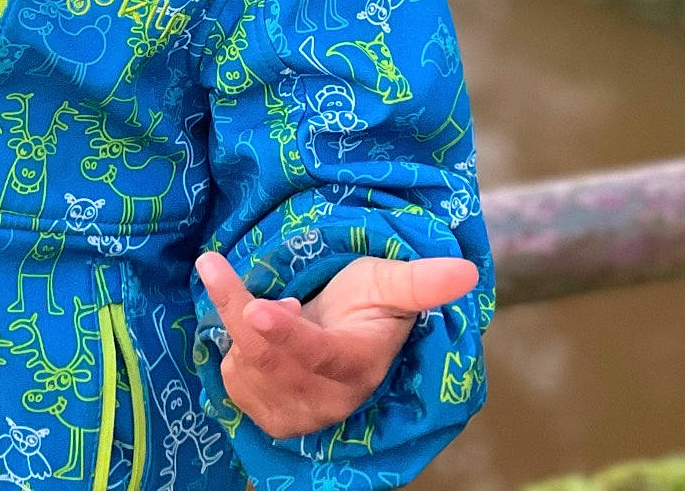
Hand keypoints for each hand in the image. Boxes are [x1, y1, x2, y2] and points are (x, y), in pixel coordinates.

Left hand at [194, 248, 478, 440]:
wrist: (344, 333)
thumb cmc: (367, 302)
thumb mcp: (392, 283)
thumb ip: (424, 281)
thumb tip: (469, 270)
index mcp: (357, 364)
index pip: (317, 355)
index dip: (285, 335)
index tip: (256, 307)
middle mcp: (328, 401)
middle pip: (269, 359)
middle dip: (238, 311)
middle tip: (215, 265)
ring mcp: (297, 415)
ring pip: (246, 368)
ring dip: (233, 324)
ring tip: (257, 299)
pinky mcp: (270, 417)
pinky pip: (234, 381)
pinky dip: (232, 348)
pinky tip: (253, 330)